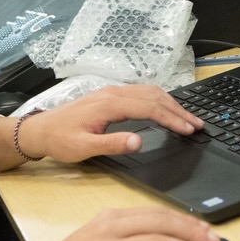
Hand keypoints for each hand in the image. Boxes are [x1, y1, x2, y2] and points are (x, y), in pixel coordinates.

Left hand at [17, 85, 203, 162]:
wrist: (41, 129)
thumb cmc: (60, 140)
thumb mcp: (84, 148)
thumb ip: (112, 144)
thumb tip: (139, 141)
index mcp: (110, 104)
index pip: (151, 108)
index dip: (173, 119)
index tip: (189, 129)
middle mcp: (114, 93)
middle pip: (155, 97)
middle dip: (179, 110)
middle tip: (198, 124)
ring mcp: (113, 92)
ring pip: (150, 92)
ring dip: (171, 103)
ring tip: (188, 118)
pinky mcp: (111, 95)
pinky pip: (142, 92)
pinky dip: (160, 100)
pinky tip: (166, 108)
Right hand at [28, 208, 220, 240]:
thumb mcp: (95, 237)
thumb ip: (125, 234)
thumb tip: (165, 239)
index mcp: (110, 217)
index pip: (155, 213)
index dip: (184, 220)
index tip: (205, 227)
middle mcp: (110, 230)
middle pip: (160, 225)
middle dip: (192, 232)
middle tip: (215, 240)